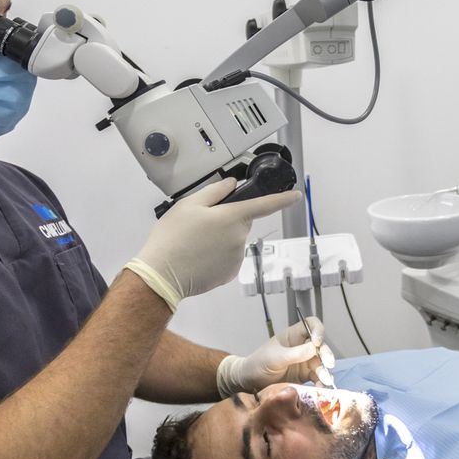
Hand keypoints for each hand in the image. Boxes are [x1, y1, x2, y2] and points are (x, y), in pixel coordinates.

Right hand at [123, 179, 300, 309]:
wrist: (162, 275)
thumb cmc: (172, 239)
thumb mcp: (188, 205)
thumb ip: (214, 191)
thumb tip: (230, 184)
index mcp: (232, 217)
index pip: (265, 205)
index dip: (283, 199)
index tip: (296, 196)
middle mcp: (239, 237)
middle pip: (240, 222)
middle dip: (226, 220)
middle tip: (200, 225)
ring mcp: (236, 257)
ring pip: (233, 240)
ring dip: (220, 239)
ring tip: (195, 243)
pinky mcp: (230, 273)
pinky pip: (228, 258)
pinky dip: (217, 256)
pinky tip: (199, 256)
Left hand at [217, 317, 336, 395]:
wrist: (249, 382)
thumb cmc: (258, 364)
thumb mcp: (275, 358)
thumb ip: (294, 353)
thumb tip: (314, 348)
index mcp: (293, 336)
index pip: (311, 325)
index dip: (318, 331)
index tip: (317, 342)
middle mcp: (302, 347)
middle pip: (320, 346)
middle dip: (326, 354)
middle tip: (328, 365)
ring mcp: (304, 362)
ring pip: (321, 363)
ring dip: (325, 371)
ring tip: (326, 381)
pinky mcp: (304, 376)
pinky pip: (317, 377)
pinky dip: (321, 382)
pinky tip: (322, 387)